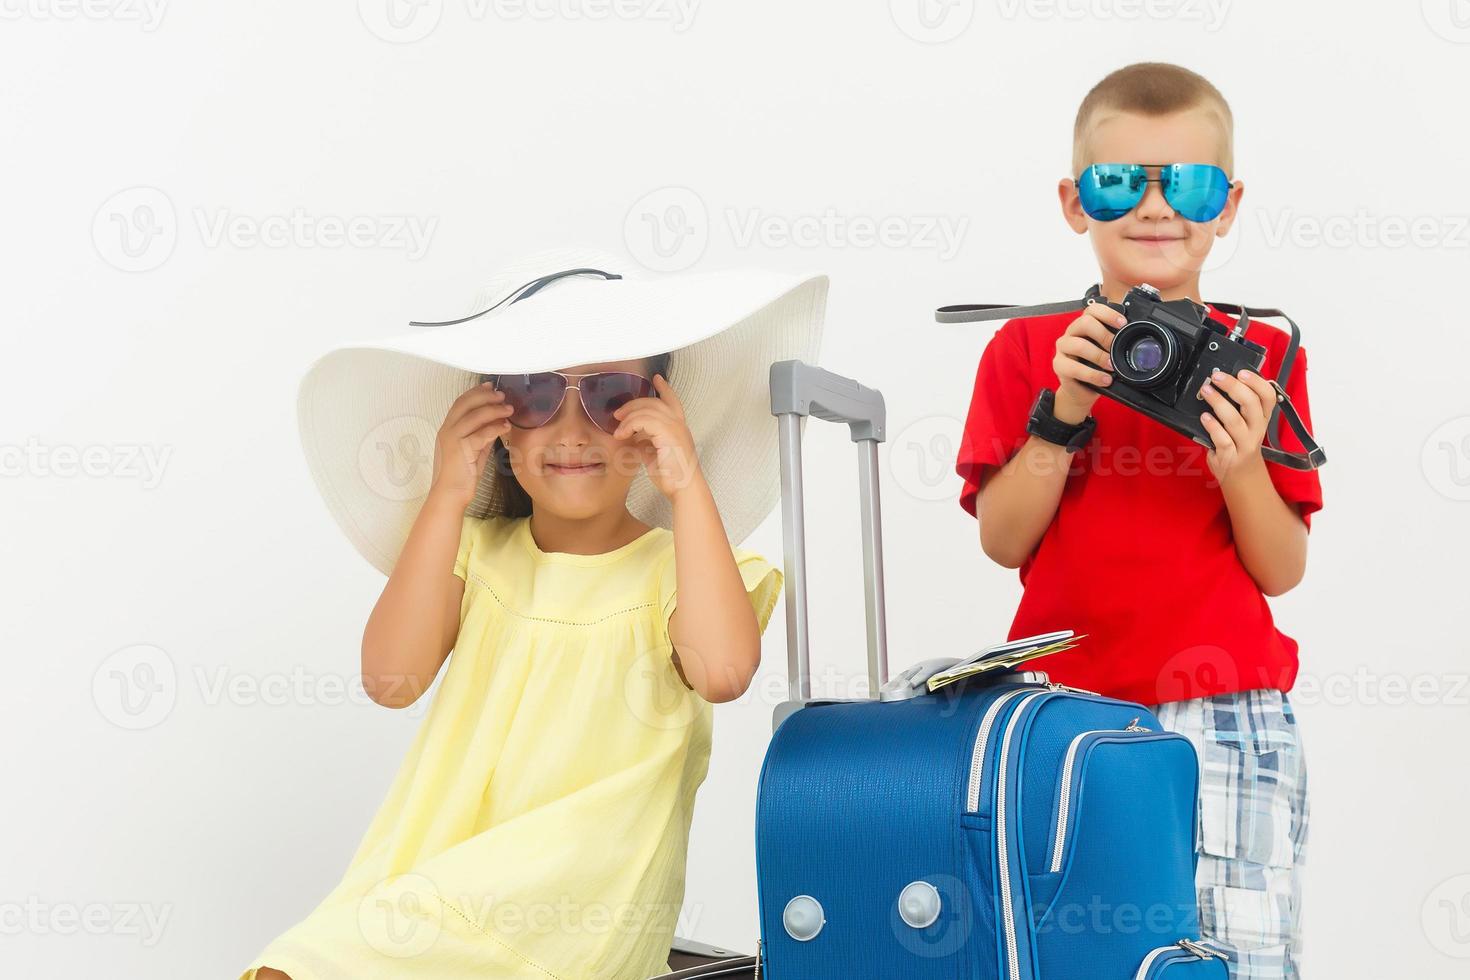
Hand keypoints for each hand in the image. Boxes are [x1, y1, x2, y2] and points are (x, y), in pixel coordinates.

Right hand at [429, 381, 514, 509]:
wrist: (450, 494)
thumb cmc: (462, 475)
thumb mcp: (473, 450)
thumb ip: (481, 435)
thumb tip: (496, 422)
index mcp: (447, 428)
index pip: (460, 403)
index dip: (476, 392)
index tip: (490, 386)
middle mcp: (447, 430)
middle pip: (466, 404)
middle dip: (486, 396)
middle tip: (502, 395)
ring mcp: (452, 439)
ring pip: (474, 416)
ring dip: (494, 410)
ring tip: (509, 409)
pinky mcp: (461, 450)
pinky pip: (480, 434)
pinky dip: (495, 428)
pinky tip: (505, 426)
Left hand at [611, 374, 702, 500]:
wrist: (683, 489)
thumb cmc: (672, 477)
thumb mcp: (653, 456)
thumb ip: (645, 443)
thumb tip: (633, 438)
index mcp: (678, 428)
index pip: (672, 401)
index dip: (665, 388)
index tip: (656, 378)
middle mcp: (679, 424)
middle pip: (655, 402)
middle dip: (634, 403)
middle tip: (618, 413)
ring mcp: (676, 427)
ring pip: (648, 408)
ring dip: (629, 416)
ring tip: (617, 428)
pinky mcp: (669, 434)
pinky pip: (645, 420)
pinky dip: (631, 424)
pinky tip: (622, 434)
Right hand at [1051, 300, 1123, 422]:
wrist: (1082, 390)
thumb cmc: (1096, 367)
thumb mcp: (1108, 351)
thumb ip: (1116, 341)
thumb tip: (1137, 336)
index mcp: (1084, 325)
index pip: (1092, 309)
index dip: (1108, 314)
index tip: (1123, 323)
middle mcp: (1071, 333)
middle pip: (1084, 323)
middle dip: (1104, 335)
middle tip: (1115, 348)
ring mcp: (1063, 348)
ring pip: (1078, 345)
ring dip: (1098, 356)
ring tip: (1111, 366)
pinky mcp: (1059, 365)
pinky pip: (1074, 368)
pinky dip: (1092, 375)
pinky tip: (1105, 379)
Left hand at [1198, 368, 1277, 483]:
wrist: (1243, 476)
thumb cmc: (1241, 444)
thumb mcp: (1248, 424)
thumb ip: (1241, 406)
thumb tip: (1225, 381)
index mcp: (1262, 418)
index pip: (1268, 396)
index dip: (1257, 382)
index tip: (1242, 372)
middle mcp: (1256, 430)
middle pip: (1251, 404)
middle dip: (1234, 387)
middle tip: (1217, 377)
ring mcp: (1244, 444)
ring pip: (1234, 420)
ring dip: (1218, 403)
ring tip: (1207, 391)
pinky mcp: (1230, 456)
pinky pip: (1221, 439)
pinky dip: (1212, 426)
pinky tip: (1204, 417)